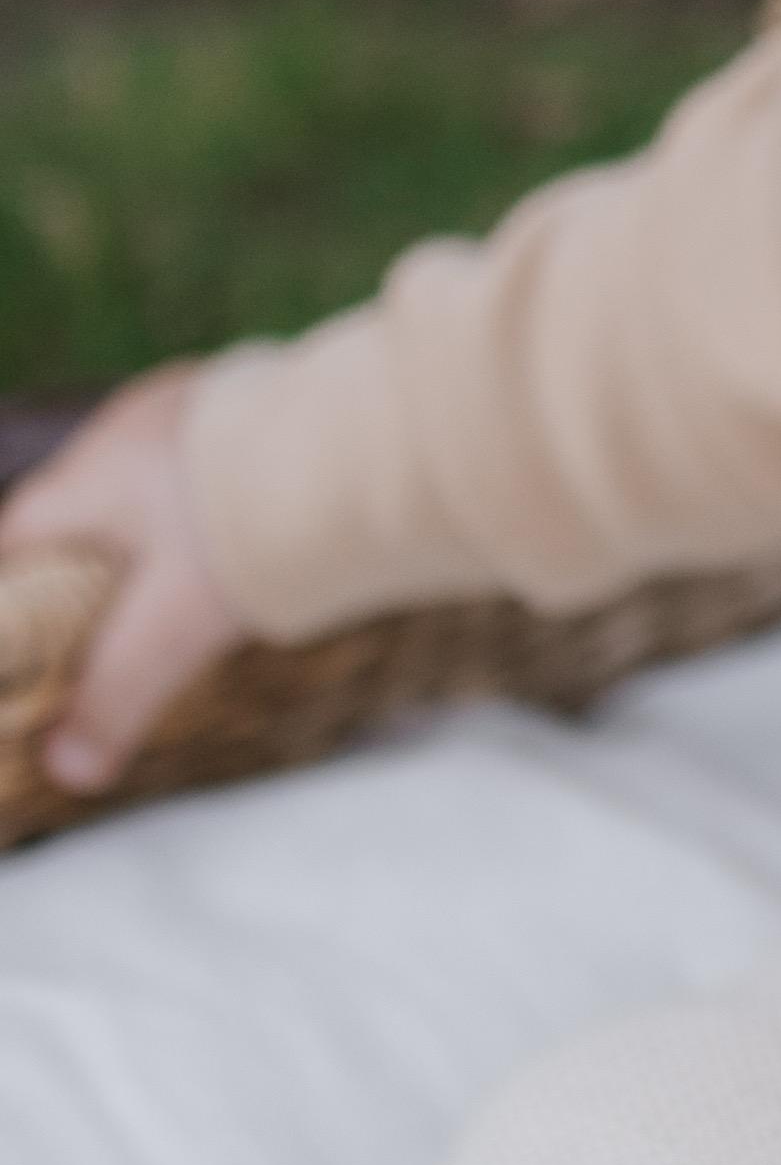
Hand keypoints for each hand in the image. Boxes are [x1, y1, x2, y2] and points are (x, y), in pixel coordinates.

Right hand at [0, 367, 247, 792]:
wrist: (362, 445)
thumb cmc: (249, 527)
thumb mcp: (174, 627)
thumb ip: (118, 695)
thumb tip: (70, 768)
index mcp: (92, 476)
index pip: (20, 534)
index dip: (17, 588)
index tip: (28, 631)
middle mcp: (135, 425)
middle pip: (87, 504)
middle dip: (94, 559)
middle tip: (113, 613)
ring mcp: (200, 403)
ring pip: (160, 476)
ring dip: (168, 526)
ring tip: (193, 576)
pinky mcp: (264, 396)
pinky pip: (223, 456)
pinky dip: (226, 498)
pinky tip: (261, 529)